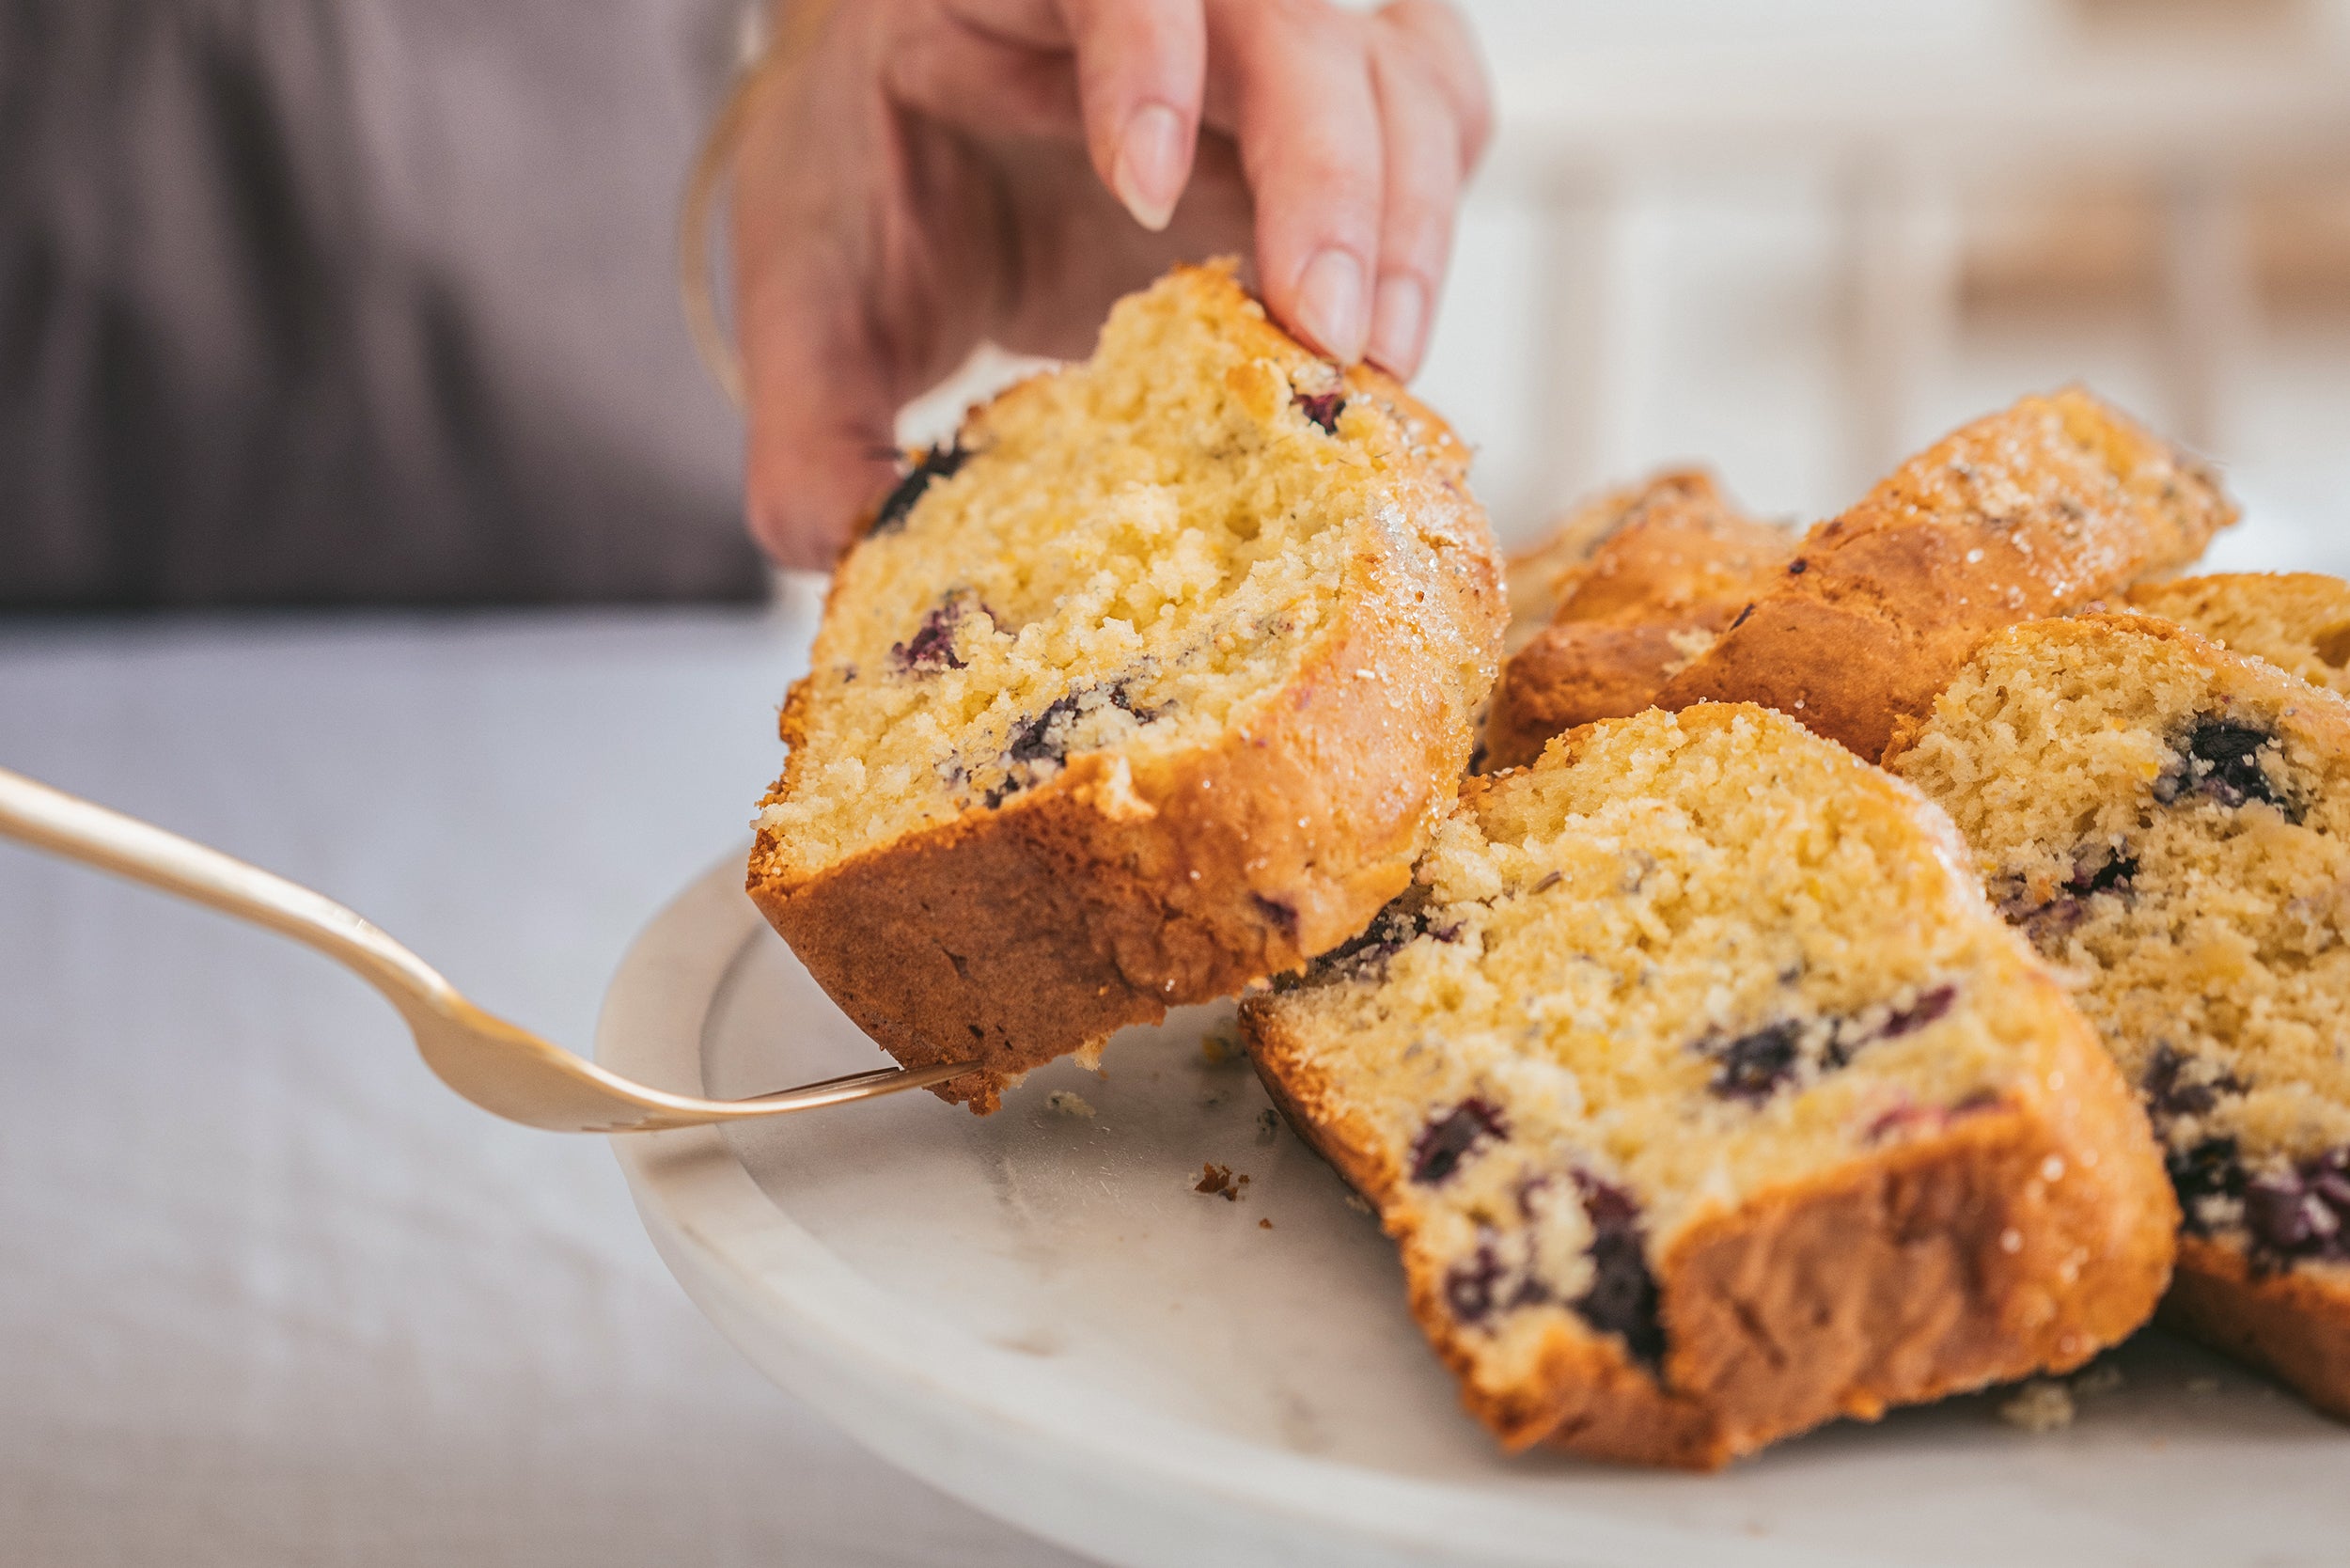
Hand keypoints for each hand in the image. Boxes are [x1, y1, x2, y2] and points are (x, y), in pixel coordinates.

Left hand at [729, 0, 1491, 568]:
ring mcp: (1262, 43)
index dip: (1149, 57)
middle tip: (1323, 338)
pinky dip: (1432, 225)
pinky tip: (1383, 336)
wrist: (903, 150)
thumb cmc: (862, 191)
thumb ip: (808, 428)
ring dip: (1406, 215)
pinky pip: (1439, 119)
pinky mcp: (1330, 112)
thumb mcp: (810, 306)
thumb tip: (848, 555)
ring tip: (1372, 361)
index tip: (1144, 196)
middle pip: (1298, 15)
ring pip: (1400, 65)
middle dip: (1328, 175)